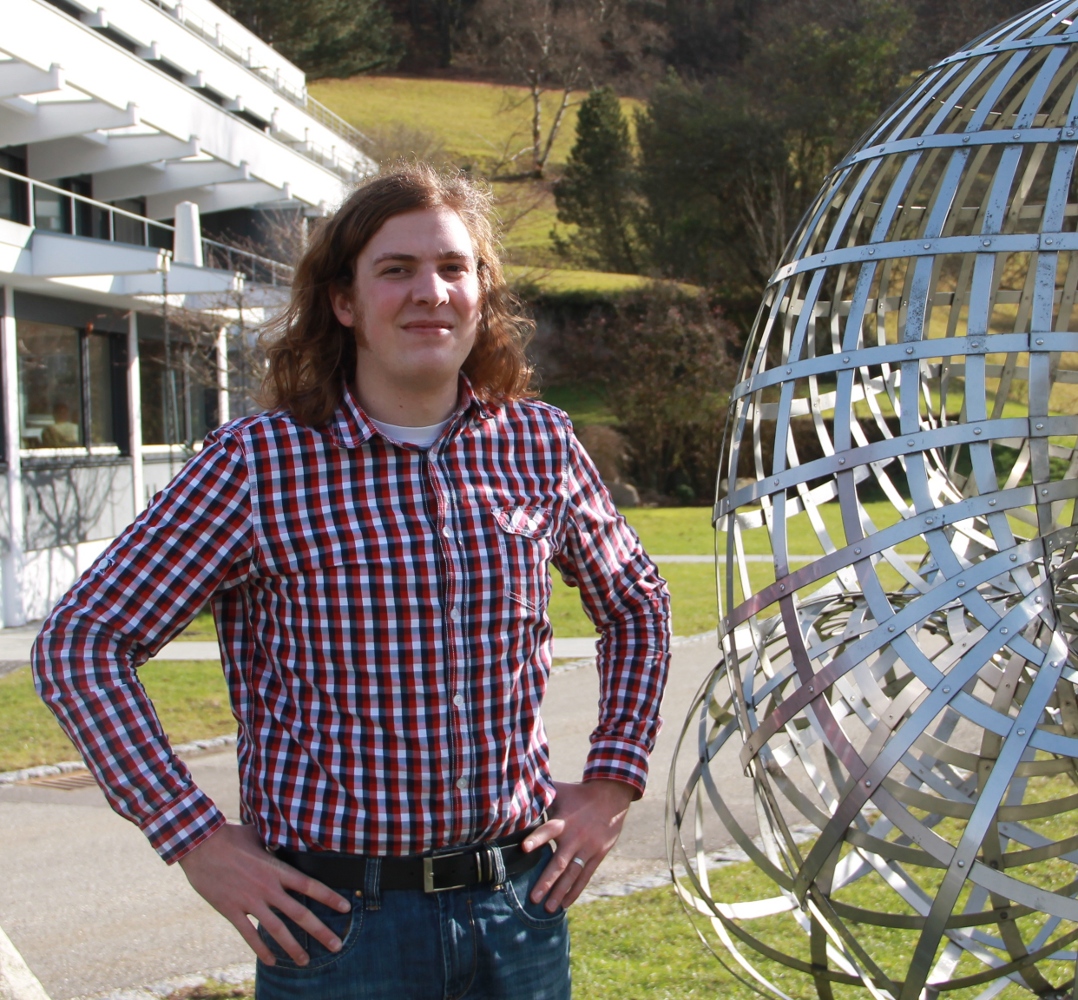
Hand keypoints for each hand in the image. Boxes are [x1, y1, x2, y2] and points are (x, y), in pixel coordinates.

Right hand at [178, 823, 350, 966]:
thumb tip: (285, 833)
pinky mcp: (231, 910)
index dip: (329, 898)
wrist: (200, 845)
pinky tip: (272, 960)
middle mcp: (268, 888)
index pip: (310, 886)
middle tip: (337, 945)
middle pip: (300, 913)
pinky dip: (261, 949)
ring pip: (277, 930)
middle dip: (320, 931)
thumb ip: (274, 841)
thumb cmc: (230, 836)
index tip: (346, 908)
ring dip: (293, 947)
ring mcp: (250, 901)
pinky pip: (249, 935)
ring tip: (306, 961)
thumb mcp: (258, 835)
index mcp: (276, 869)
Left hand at [523, 779, 634, 911]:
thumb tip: (517, 790)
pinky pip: (585, 876)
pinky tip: (565, 904)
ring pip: (572, 874)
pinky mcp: (597, 855)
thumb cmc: (578, 793)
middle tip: (533, 898)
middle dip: (546, 881)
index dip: (537, 839)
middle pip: (559, 862)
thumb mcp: (559, 791)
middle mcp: (575, 837)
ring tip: (548, 908)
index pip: (548, 830)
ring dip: (560, 892)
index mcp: (563, 820)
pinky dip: (575, 891)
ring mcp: (587, 848)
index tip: (524, 848)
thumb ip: (540, 795)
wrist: (610, 796)